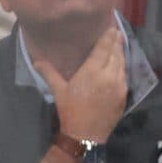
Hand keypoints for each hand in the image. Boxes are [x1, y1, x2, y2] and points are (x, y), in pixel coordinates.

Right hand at [41, 25, 126, 146]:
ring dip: (121, 53)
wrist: (86, 134)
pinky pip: (125, 76)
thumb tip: (37, 61)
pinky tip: (122, 63)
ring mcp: (118, 85)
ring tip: (120, 43)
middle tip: (118, 32)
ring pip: (122, 64)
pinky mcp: (124, 95)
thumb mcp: (58, 90)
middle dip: (116, 42)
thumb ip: (49, 72)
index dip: (108, 38)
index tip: (112, 28)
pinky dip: (123, 67)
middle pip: (115, 54)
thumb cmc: (71, 111)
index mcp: (92, 71)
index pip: (103, 49)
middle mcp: (108, 75)